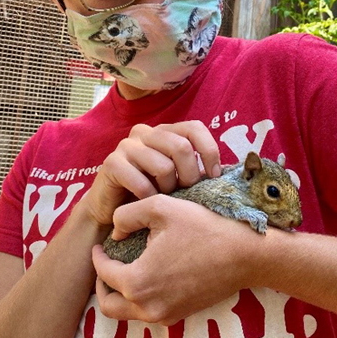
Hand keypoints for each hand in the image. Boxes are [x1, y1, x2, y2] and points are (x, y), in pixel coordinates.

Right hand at [81, 121, 220, 228]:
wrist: (114, 209)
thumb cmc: (152, 191)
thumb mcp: (178, 176)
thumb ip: (196, 168)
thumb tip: (225, 171)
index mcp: (165, 131)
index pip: (195, 127)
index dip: (209, 151)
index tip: (214, 175)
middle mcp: (145, 132)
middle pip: (182, 147)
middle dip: (190, 175)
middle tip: (186, 191)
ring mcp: (127, 146)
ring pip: (164, 166)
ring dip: (168, 189)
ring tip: (163, 196)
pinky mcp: (111, 163)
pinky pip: (142, 183)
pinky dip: (150, 197)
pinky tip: (147, 201)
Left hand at [92, 195, 258, 324]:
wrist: (247, 255)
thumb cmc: (206, 229)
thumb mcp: (162, 207)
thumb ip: (128, 215)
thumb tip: (116, 232)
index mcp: (137, 282)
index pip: (103, 272)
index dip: (98, 256)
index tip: (102, 244)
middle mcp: (147, 307)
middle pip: (108, 304)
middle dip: (102, 284)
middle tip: (107, 265)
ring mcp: (165, 315)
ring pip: (127, 313)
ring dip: (121, 295)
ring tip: (127, 272)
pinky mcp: (181, 316)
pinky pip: (150, 314)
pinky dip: (142, 301)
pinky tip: (152, 279)